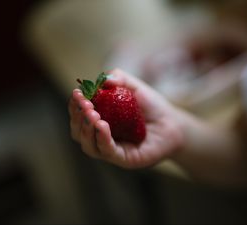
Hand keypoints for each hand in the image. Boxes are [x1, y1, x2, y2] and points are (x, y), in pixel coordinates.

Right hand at [68, 68, 183, 167]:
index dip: (74, 105)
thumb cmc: (151, 106)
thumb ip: (120, 78)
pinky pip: (107, 151)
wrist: (172, 123)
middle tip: (84, 103)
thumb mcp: (134, 87)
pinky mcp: (124, 159)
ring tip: (92, 114)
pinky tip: (102, 125)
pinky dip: (101, 139)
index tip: (77, 93)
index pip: (79, 116)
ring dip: (86, 129)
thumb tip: (105, 79)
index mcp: (99, 119)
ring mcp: (111, 149)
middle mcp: (101, 136)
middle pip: (78, 132)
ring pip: (88, 145)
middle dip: (77, 117)